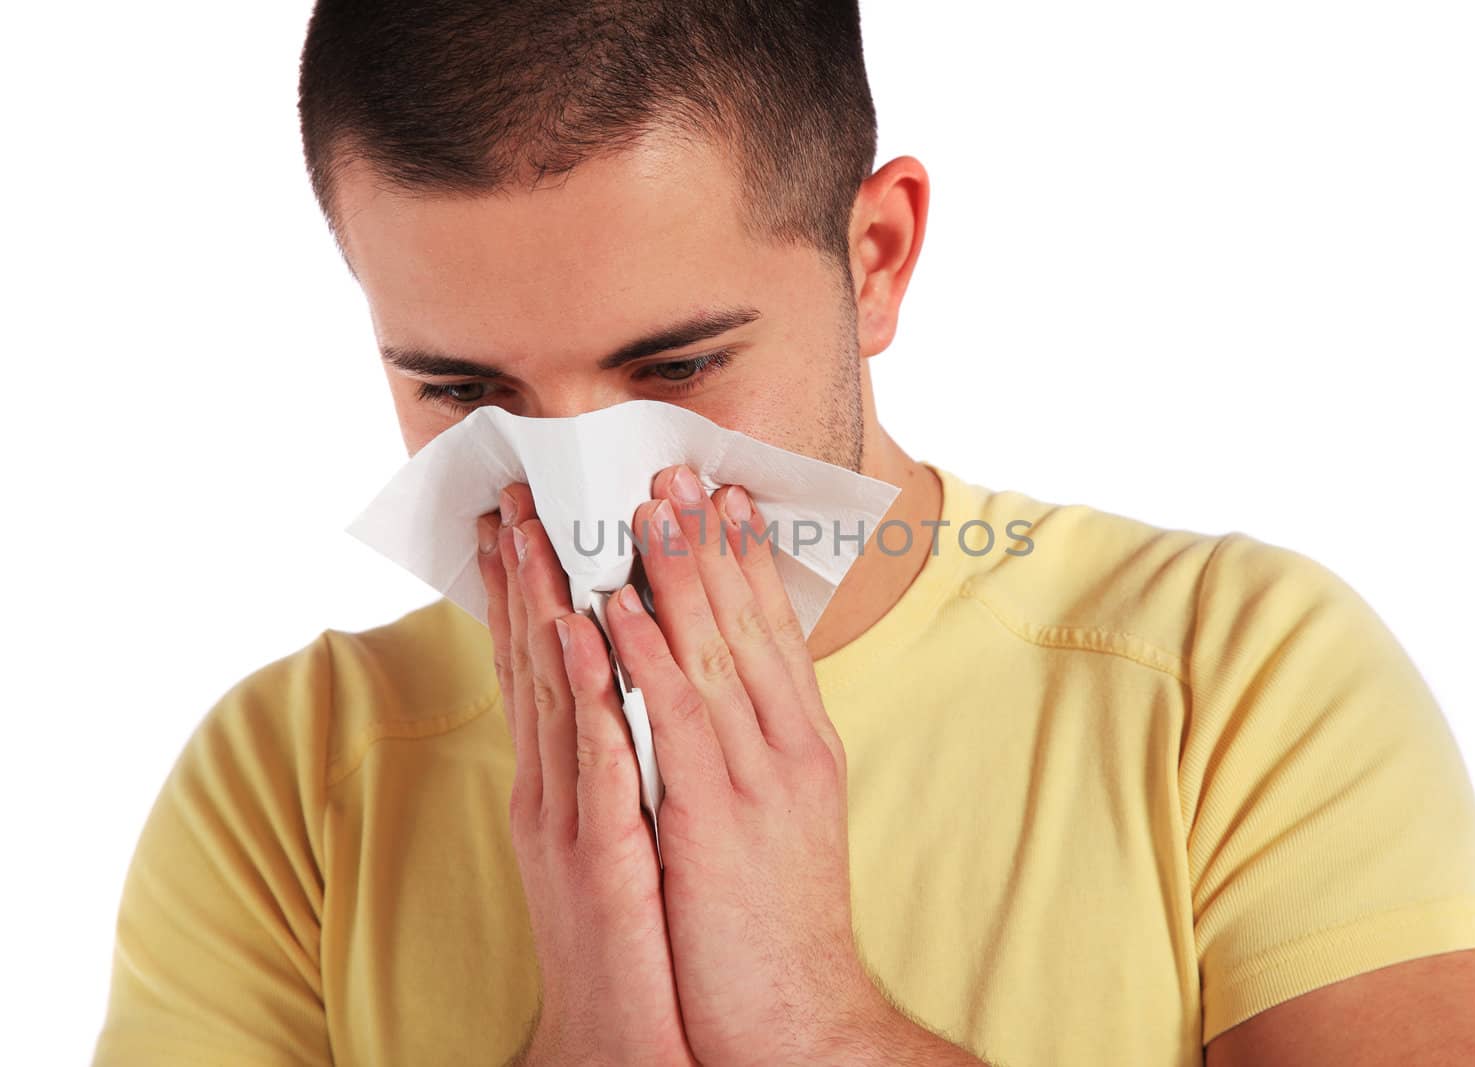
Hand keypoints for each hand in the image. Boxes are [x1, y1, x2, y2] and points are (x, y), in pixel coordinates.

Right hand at [476, 484, 694, 1066]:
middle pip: (534, 666)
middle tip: (513, 496)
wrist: (626, 1039)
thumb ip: (609, 759)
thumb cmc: (631, 931)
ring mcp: (570, 822)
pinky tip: (591, 638)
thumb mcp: (614, 829)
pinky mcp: (603, 858)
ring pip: (558, 696)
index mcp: (559, 782)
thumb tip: (621, 692)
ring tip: (540, 536)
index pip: (540, 668)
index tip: (521, 519)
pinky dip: (593, 694)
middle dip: (524, 577)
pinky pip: (598, 763)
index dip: (526, 591)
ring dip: (546, 609)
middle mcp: (551, 791)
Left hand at [586, 465, 894, 1065]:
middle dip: (711, 543)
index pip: (776, 634)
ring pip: (712, 651)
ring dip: (678, 573)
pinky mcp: (714, 815)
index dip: (748, 564)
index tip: (725, 501)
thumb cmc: (777, 923)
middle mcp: (789, 748)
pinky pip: (675, 715)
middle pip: (748, 624)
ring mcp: (756, 778)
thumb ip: (757, 754)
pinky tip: (619, 603)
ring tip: (647, 506)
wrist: (798, 1019)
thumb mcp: (781, 822)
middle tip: (681, 472)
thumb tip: (726, 701)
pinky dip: (647, 652)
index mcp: (805, 747)